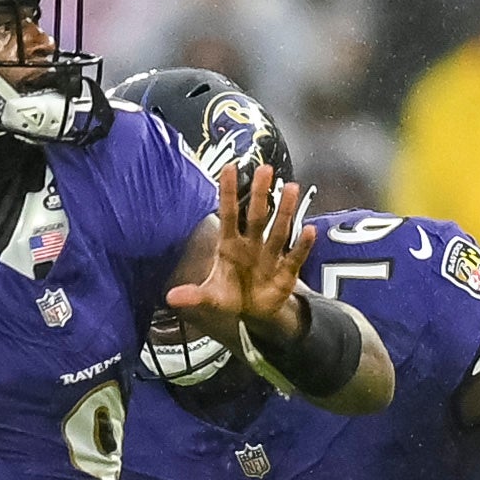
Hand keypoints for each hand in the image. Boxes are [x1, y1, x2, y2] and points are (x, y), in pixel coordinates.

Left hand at [166, 164, 315, 344]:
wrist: (254, 312)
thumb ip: (194, 296)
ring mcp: (270, 256)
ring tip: (291, 188)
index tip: (229, 167)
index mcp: (230, 246)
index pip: (229, 214)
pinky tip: (309, 230)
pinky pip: (295, 256)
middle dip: (261, 194)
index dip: (228, 193)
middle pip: (257, 216)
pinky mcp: (287, 272)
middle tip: (265, 169)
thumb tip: (170, 298)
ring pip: (279, 230)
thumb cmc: (232, 295)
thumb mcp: (211, 297)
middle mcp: (252, 245)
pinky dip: (302, 245)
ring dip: (285, 211)